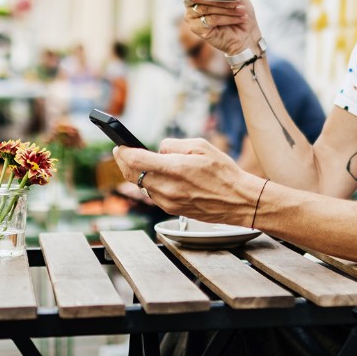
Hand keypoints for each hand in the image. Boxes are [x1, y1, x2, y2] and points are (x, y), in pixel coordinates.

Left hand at [112, 138, 263, 225]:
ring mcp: (168, 201)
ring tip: (142, 163)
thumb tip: (158, 149)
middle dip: (124, 162)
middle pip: (132, 175)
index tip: (118, 146)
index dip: (123, 152)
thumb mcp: (200, 146)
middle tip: (121, 153)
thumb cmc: (223, 172)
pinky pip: (154, 195)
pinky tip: (159, 177)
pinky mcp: (172, 210)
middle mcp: (167, 187)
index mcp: (174, 168)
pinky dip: (152, 185)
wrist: (238, 200)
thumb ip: (173, 145)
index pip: (136, 160)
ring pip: (142, 186)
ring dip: (138, 174)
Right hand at [183, 0, 258, 56]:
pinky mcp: (198, 30)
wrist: (246, 35)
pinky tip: (239, 19)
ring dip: (227, 9)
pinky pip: (211, 19)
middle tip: (238, 2)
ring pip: (207, 9)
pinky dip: (227, 18)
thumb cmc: (239, 14)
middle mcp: (190, 7)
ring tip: (241, 11)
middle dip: (221, 0)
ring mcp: (192, 20)